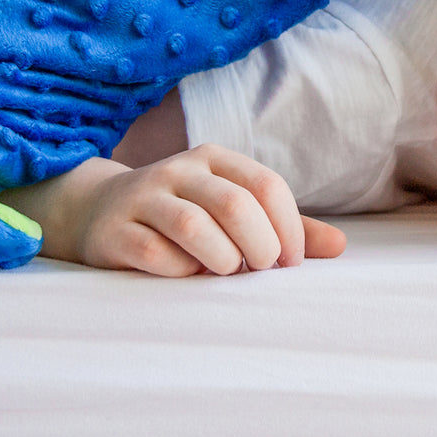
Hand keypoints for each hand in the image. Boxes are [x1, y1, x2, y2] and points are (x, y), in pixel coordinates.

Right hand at [1, 145, 345, 276]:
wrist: (96, 212)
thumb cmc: (182, 216)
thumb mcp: (231, 210)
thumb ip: (284, 227)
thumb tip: (340, 247)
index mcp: (215, 159)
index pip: (266, 185)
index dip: (288, 228)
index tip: (290, 262)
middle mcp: (179, 171)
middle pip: (234, 204)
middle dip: (260, 245)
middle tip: (261, 270)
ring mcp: (143, 198)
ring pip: (194, 226)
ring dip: (222, 260)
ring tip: (226, 273)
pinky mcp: (115, 231)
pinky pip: (153, 253)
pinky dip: (178, 273)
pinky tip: (185, 277)